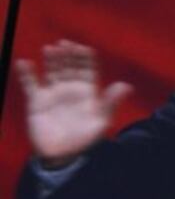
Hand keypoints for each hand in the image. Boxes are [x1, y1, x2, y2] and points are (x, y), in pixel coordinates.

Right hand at [15, 39, 132, 167]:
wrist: (63, 154)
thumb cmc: (85, 137)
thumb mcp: (101, 120)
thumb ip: (111, 102)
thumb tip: (127, 86)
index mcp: (88, 90)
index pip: (87, 69)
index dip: (85, 59)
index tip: (84, 49)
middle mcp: (70, 88)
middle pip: (70, 66)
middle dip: (68, 55)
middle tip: (66, 44)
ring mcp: (53, 93)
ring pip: (52, 71)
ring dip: (52, 60)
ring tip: (51, 48)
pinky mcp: (37, 101)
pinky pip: (30, 84)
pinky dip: (26, 74)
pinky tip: (24, 63)